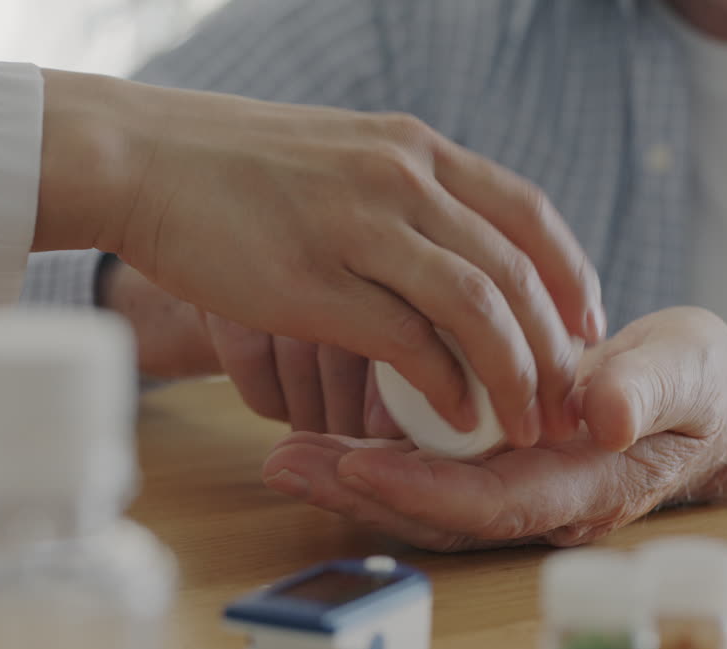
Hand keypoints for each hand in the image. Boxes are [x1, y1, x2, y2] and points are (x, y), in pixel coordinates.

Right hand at [33, 70, 604, 447]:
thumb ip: (398, 194)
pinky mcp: (314, 282)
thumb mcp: (339, 157)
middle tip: (565, 398)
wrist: (140, 158)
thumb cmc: (231, 166)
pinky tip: (454, 415)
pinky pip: (407, 342)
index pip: (527, 213)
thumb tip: (444, 250)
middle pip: (515, 271)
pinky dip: (444, 385)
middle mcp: (401, 179)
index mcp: (413, 148)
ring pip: (476, 309)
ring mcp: (359, 227)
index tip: (586, 325)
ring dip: (513, 375)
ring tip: (523, 423)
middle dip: (554, 345)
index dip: (570, 274)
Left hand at [260, 308, 726, 550]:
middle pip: (439, 511)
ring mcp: (511, 479)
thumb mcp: (686, 371)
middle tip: (288, 463)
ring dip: (350, 478)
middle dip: (360, 493)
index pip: (497, 499)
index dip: (427, 488)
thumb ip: (649, 391)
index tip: (360, 462)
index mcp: (585, 480)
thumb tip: (604, 414)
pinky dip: (371, 453)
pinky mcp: (492, 458)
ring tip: (283, 453)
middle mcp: (538, 494)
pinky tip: (321, 430)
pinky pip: (425, 467)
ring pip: (421, 495)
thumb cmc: (694, 382)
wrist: (694, 397)